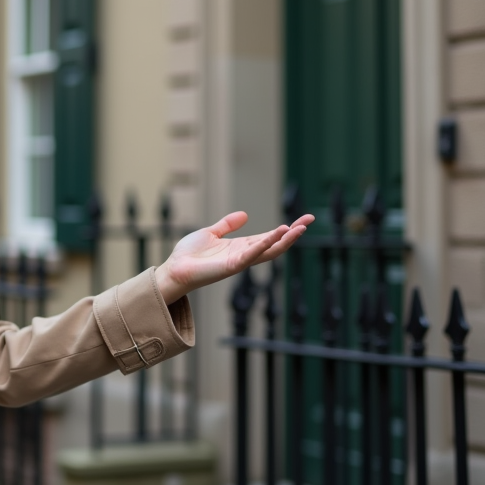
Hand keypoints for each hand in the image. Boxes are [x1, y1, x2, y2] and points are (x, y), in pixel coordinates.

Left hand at [154, 212, 313, 304]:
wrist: (174, 269)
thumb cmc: (189, 255)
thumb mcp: (211, 233)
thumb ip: (227, 225)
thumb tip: (245, 215)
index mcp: (241, 246)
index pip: (269, 237)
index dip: (286, 229)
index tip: (303, 219)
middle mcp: (244, 255)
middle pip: (275, 244)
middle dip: (293, 233)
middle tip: (310, 220)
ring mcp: (240, 261)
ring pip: (268, 251)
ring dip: (284, 240)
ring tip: (299, 228)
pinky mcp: (231, 266)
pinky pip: (252, 255)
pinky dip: (264, 244)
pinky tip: (276, 234)